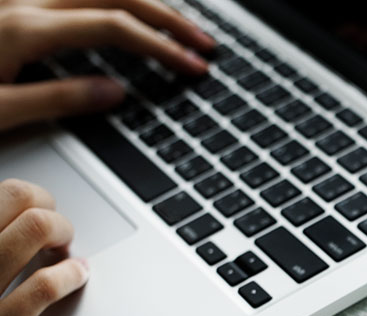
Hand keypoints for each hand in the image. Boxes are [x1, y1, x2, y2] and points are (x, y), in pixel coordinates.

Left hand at [0, 0, 214, 131]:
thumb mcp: (1, 110)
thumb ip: (58, 99)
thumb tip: (116, 93)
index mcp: (26, 29)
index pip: (113, 28)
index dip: (161, 45)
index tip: (193, 65)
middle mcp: (23, 2)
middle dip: (167, 18)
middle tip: (203, 42)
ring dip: (144, 3)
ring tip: (176, 24)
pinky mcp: (10, 5)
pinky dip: (112, 1)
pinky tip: (127, 12)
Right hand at [0, 179, 86, 315]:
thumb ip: (1, 243)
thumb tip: (32, 218)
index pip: (7, 193)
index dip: (34, 200)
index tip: (43, 214)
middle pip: (20, 198)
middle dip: (52, 212)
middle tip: (60, 235)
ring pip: (34, 228)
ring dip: (65, 234)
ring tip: (68, 253)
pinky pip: (39, 287)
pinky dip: (69, 275)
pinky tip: (78, 276)